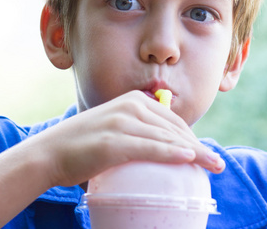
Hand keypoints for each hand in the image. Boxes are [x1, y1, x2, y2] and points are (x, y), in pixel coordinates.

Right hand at [34, 90, 224, 187]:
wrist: (49, 152)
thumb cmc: (83, 145)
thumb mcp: (114, 128)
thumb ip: (137, 132)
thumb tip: (161, 147)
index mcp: (133, 101)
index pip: (172, 120)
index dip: (192, 138)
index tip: (204, 153)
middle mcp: (131, 107)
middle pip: (175, 129)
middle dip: (200, 146)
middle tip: (217, 163)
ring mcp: (122, 123)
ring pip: (167, 139)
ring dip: (196, 153)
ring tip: (214, 166)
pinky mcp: (114, 142)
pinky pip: (151, 148)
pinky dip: (172, 154)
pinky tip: (189, 159)